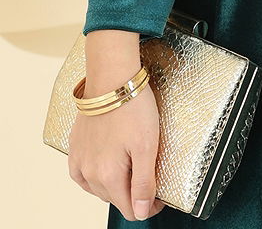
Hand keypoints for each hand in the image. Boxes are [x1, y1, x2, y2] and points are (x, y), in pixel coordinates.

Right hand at [68, 80, 166, 219]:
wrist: (112, 77)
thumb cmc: (133, 107)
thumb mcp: (148, 146)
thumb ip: (143, 183)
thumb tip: (140, 212)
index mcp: (108, 176)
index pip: (129, 208)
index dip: (147, 206)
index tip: (160, 196)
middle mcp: (89, 173)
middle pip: (115, 198)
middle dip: (132, 193)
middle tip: (149, 174)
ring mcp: (79, 160)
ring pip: (98, 188)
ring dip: (114, 184)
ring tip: (131, 166)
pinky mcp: (74, 146)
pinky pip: (82, 174)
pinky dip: (94, 176)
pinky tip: (104, 167)